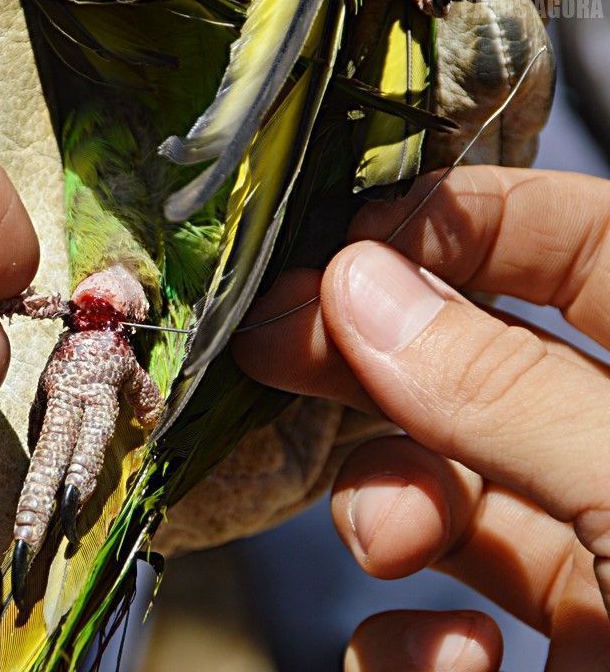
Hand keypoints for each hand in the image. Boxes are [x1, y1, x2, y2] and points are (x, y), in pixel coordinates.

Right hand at [233, 166, 609, 670]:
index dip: (462, 227)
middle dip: (376, 352)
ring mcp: (591, 574)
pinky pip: (436, 632)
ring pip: (442, 495)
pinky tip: (453, 664)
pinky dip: (409, 645)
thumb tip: (359, 288)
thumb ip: (510, 394)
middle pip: (479, 364)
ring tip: (388, 542)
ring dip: (388, 507)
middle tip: (276, 339)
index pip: (579, 246)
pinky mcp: (546, 663)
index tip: (344, 247)